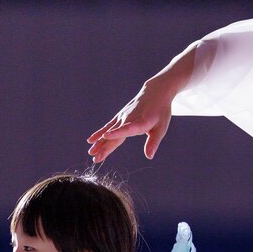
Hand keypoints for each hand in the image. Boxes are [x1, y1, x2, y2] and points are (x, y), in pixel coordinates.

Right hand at [87, 45, 195, 162]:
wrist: (155, 92)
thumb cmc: (160, 112)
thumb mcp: (161, 127)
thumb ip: (153, 142)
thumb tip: (149, 156)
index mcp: (140, 122)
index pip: (127, 128)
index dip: (116, 132)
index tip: (105, 136)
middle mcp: (128, 119)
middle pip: (114, 134)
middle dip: (104, 146)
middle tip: (95, 158)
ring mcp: (122, 117)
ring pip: (108, 131)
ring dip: (99, 142)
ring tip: (91, 153)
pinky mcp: (119, 117)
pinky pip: (108, 126)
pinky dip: (99, 133)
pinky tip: (91, 140)